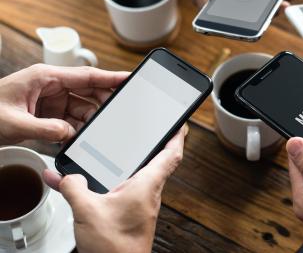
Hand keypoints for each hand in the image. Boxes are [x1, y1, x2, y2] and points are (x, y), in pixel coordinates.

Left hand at [0, 64, 127, 144]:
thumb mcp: (14, 123)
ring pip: (81, 109)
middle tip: (117, 117)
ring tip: (94, 134)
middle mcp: (52, 86)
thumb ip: (46, 129)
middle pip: (89, 91)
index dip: (111, 77)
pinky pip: (70, 120)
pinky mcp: (47, 114)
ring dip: (88, 122)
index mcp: (46, 78)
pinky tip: (79, 138)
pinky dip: (76, 130)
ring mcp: (50, 100)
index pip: (87, 75)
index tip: (131, 79)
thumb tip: (71, 133)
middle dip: (103, 105)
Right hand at [43, 126, 186, 252]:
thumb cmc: (114, 248)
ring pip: (143, 176)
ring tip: (125, 148)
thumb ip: (74, 187)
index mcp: (147, 185)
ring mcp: (142, 204)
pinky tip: (97, 185)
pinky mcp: (132, 215)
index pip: (172, 154)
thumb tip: (65, 176)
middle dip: (155, 144)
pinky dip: (116, 181)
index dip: (177, 135)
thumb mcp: (87, 210)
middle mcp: (149, 193)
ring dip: (136, 162)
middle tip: (150, 129)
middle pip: (159, 161)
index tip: (178, 122)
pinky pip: (127, 190)